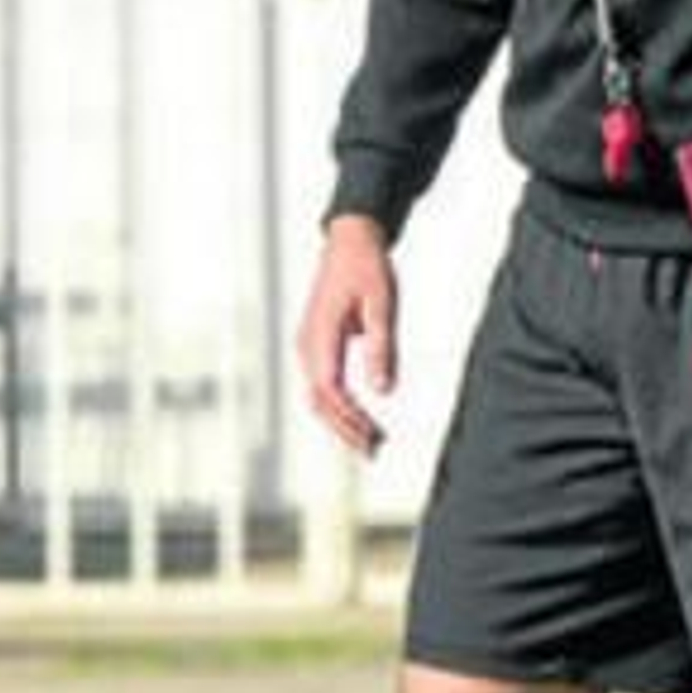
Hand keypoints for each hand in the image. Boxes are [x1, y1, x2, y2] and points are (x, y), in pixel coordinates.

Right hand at [297, 215, 397, 455]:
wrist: (349, 241)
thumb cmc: (366, 267)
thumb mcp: (382, 304)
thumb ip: (381, 347)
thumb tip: (384, 390)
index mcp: (320, 336)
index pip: (330, 391)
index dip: (351, 418)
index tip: (374, 435)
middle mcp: (307, 345)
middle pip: (320, 402)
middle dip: (346, 430)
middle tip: (375, 451)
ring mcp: (308, 346)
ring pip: (318, 396)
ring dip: (341, 422)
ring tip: (370, 442)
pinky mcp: (315, 345)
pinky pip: (321, 385)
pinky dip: (338, 406)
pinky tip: (359, 418)